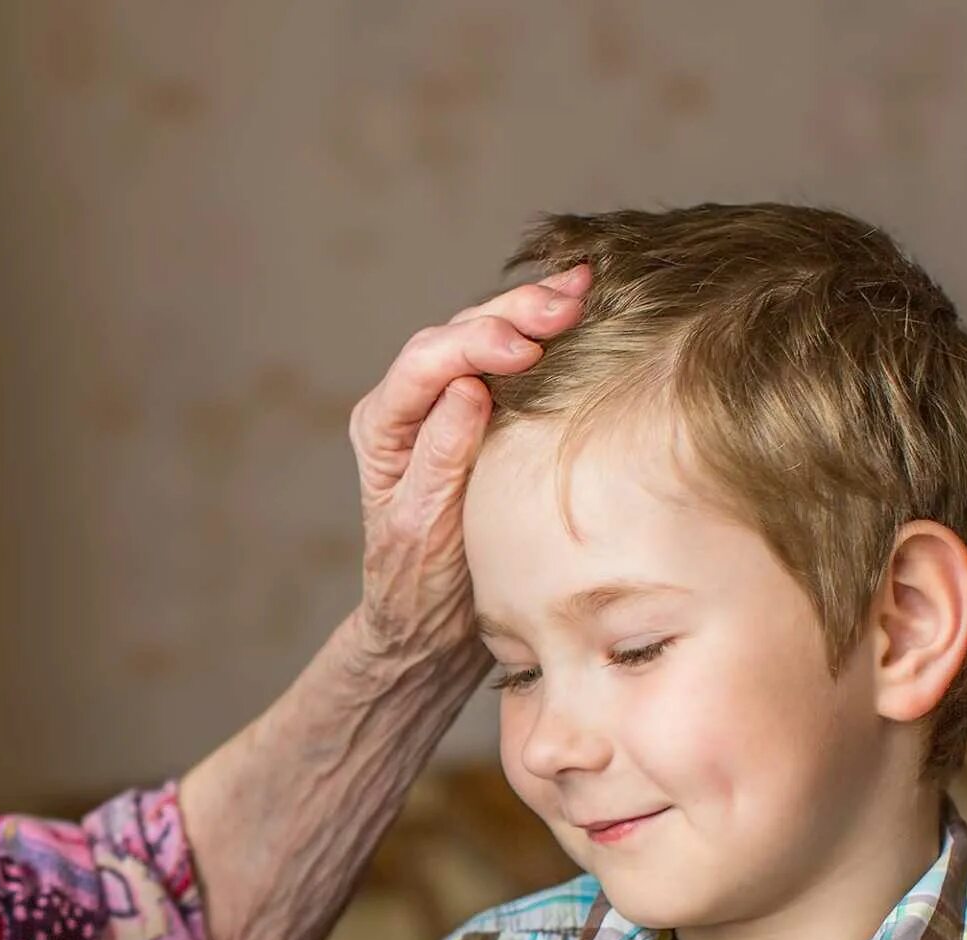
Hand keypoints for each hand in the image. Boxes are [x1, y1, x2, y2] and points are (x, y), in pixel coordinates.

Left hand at [348, 263, 591, 665]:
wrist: (437, 623)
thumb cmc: (421, 586)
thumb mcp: (424, 528)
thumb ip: (441, 458)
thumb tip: (469, 389)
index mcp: (381, 427)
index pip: (423, 364)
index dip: (474, 345)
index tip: (525, 349)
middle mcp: (409, 406)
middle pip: (456, 335)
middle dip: (514, 311)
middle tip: (571, 300)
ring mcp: (447, 405)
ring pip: (485, 337)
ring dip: (533, 310)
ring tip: (585, 289)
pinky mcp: (485, 414)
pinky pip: (511, 363)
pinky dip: (545, 334)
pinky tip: (581, 311)